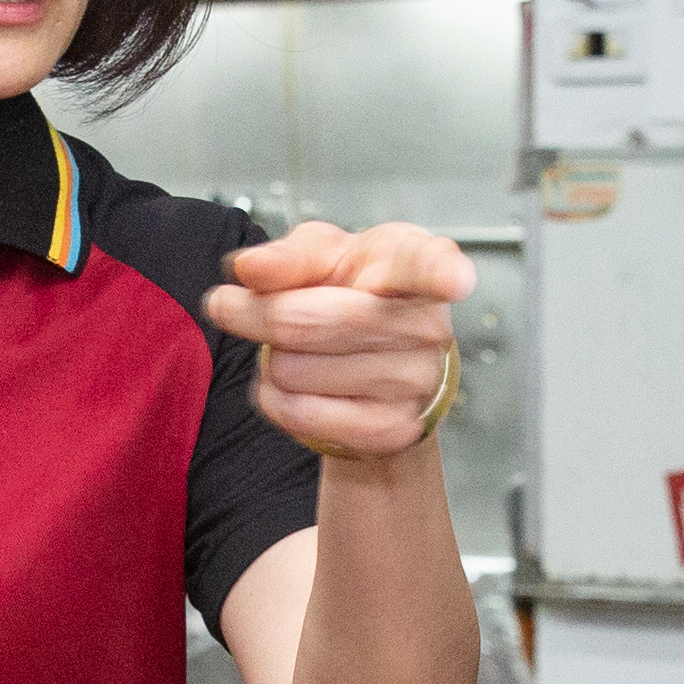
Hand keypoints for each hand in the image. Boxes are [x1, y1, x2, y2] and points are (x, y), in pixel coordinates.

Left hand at [209, 220, 467, 462]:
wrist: (377, 358)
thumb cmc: (352, 290)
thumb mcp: (320, 255)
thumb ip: (285, 255)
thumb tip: (248, 268)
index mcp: (413, 263)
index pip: (429, 267)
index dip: (443, 273)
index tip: (456, 280)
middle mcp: (424, 324)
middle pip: (303, 322)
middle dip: (251, 313)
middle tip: (227, 303)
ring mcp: (412, 382)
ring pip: (289, 370)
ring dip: (269, 359)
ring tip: (297, 349)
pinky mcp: (390, 429)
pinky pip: (296, 413)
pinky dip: (275, 398)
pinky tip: (300, 383)